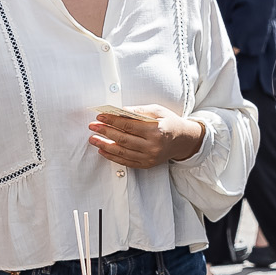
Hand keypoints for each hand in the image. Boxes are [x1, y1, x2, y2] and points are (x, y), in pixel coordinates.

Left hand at [90, 103, 205, 167]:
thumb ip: (138, 111)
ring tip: (93, 139)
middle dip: (105, 132)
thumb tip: (119, 110)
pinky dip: (112, 157)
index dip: (112, 120)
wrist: (183, 140)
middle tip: (92, 126)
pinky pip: (126, 162)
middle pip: (123, 139)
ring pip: (122, 152)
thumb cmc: (169, 122)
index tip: (100, 116)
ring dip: (105, 145)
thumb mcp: (157, 110)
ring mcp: (150, 157)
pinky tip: (103, 150)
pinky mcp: (147, 164)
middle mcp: (153, 146)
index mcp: (156, 130)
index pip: (128, 125)